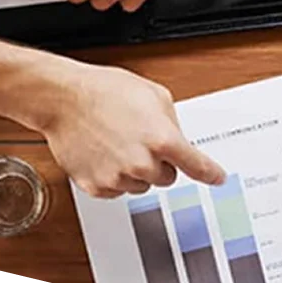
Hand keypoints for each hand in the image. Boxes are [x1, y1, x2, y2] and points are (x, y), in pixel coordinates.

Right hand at [40, 62, 224, 197]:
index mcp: (162, 139)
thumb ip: (172, 122)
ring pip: (141, 185)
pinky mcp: (98, 187)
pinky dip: (114, 177)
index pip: (196, 166)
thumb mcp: (153, 95)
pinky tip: (104, 154)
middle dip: (160, 162)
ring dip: (136, 171)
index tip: (218, 179)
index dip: (210, 174)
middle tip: (141, 140)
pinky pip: (117, 190)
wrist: (63, 99)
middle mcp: (142, 163)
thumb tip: (178, 139)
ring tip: (118, 142)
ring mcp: (119, 178)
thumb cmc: (104, 91)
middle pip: (167, 178)